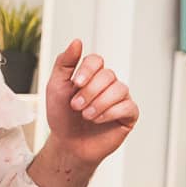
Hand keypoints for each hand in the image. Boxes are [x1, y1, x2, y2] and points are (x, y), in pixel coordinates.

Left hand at [44, 39, 138, 164]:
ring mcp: (120, 99)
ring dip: (100, 103)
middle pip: (108, 75)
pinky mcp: (129, 115)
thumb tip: (77, 41)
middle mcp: (108, 84)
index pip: (97, 60)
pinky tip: (98, 120)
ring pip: (120, 89)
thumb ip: (65, 62)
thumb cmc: (62, 116)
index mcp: (92, 75)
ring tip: (86, 115)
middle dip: (90, 92)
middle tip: (76, 106)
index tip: (75, 84)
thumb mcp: (56, 86)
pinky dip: (111, 113)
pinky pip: (128, 107)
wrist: (69, 144)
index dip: (87, 70)